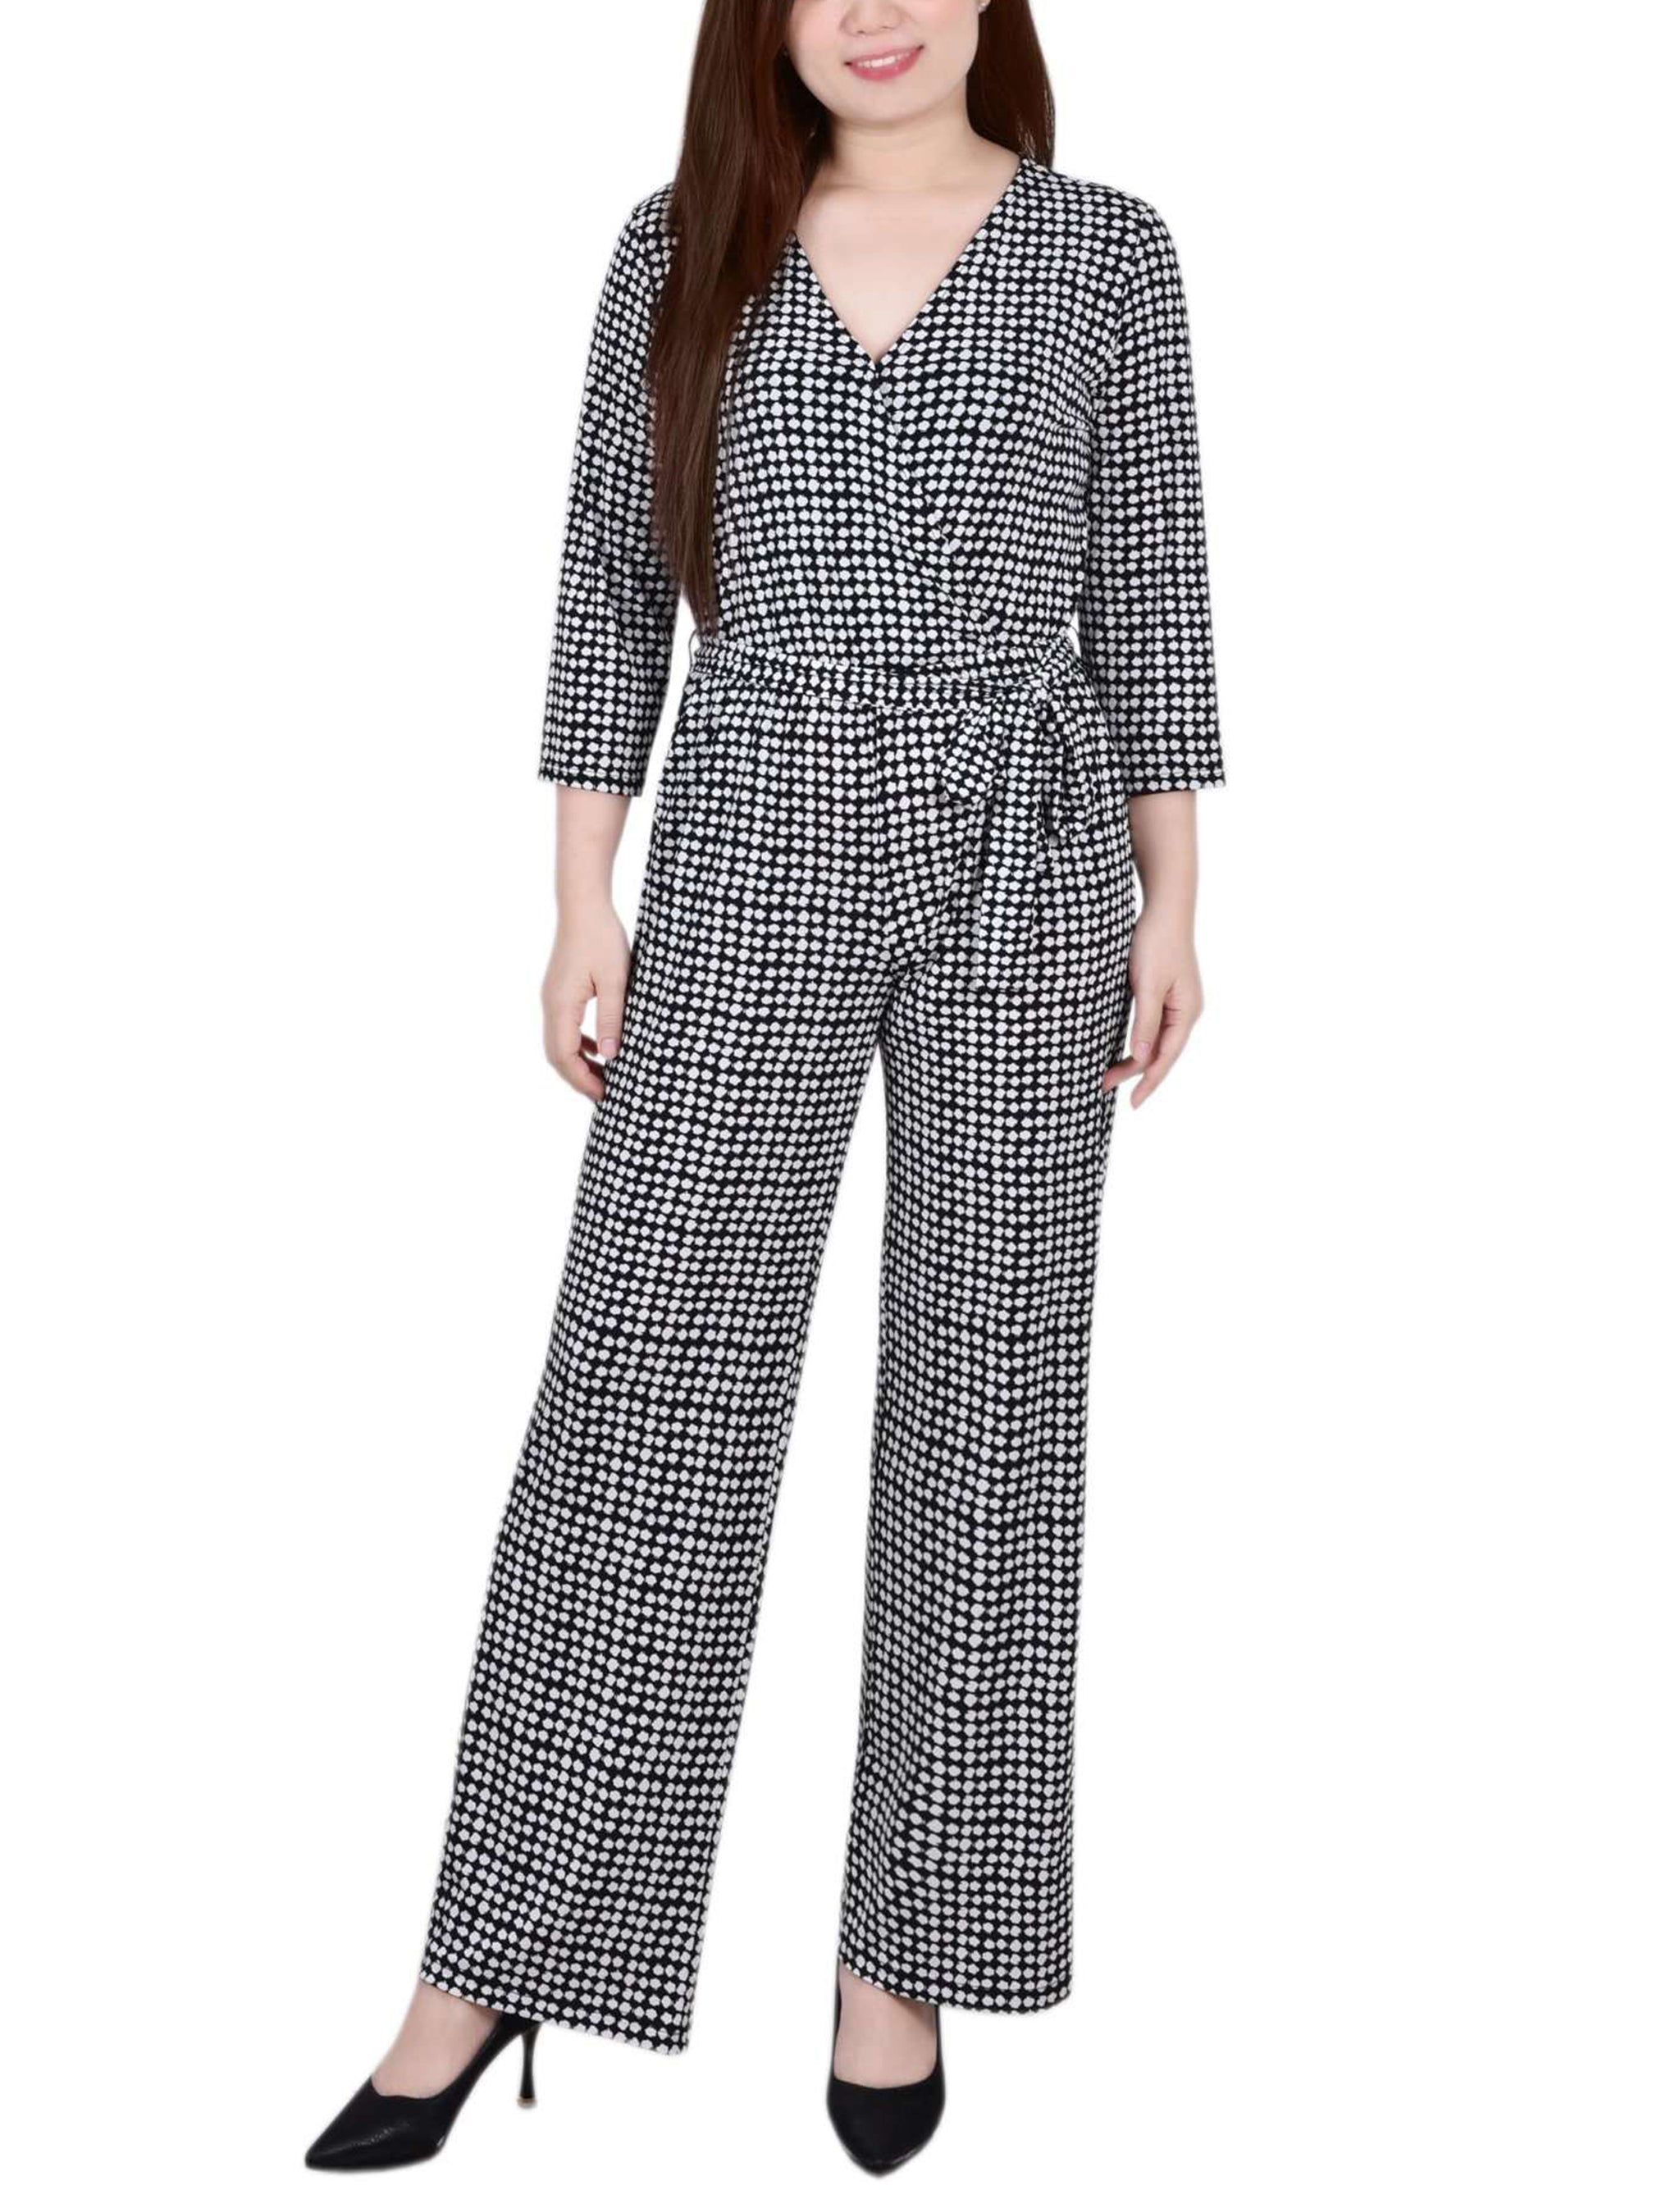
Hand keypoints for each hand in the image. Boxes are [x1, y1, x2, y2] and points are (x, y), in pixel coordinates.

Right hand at [541, 896, 629, 1101]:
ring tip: (606, 1076)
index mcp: (561, 1005)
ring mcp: (552, 997)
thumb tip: (613, 1057)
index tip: (605, 1096)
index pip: (564, 1056)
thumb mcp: (616, 980)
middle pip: (557, 1054)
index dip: (582, 1080)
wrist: (583, 904)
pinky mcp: (560, 990)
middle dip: (579, 1077)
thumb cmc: (602, 938)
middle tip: (606, 1095)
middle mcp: (550, 1004)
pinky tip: (602, 1048)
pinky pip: (565, 1026)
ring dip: (580, 1062)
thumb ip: (612, 1019)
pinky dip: (581, 1043)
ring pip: (559, 1042)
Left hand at [1103, 905, 1203, 1107]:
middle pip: (1160, 1052)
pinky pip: (1152, 1027)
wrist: (1165, 909)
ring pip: (1155, 1041)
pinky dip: (1137, 1041)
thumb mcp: (1148, 985)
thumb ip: (1144, 1022)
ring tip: (1109, 1075)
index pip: (1166, 1057)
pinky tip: (1123, 1049)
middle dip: (1134, 1073)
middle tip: (1103, 1087)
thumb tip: (1140, 1058)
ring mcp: (1177, 1003)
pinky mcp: (1165, 994)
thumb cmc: (1156, 943)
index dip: (1148, 1081)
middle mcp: (1185, 1011)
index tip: (1132, 1103)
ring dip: (1134, 1059)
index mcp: (1186, 1012)